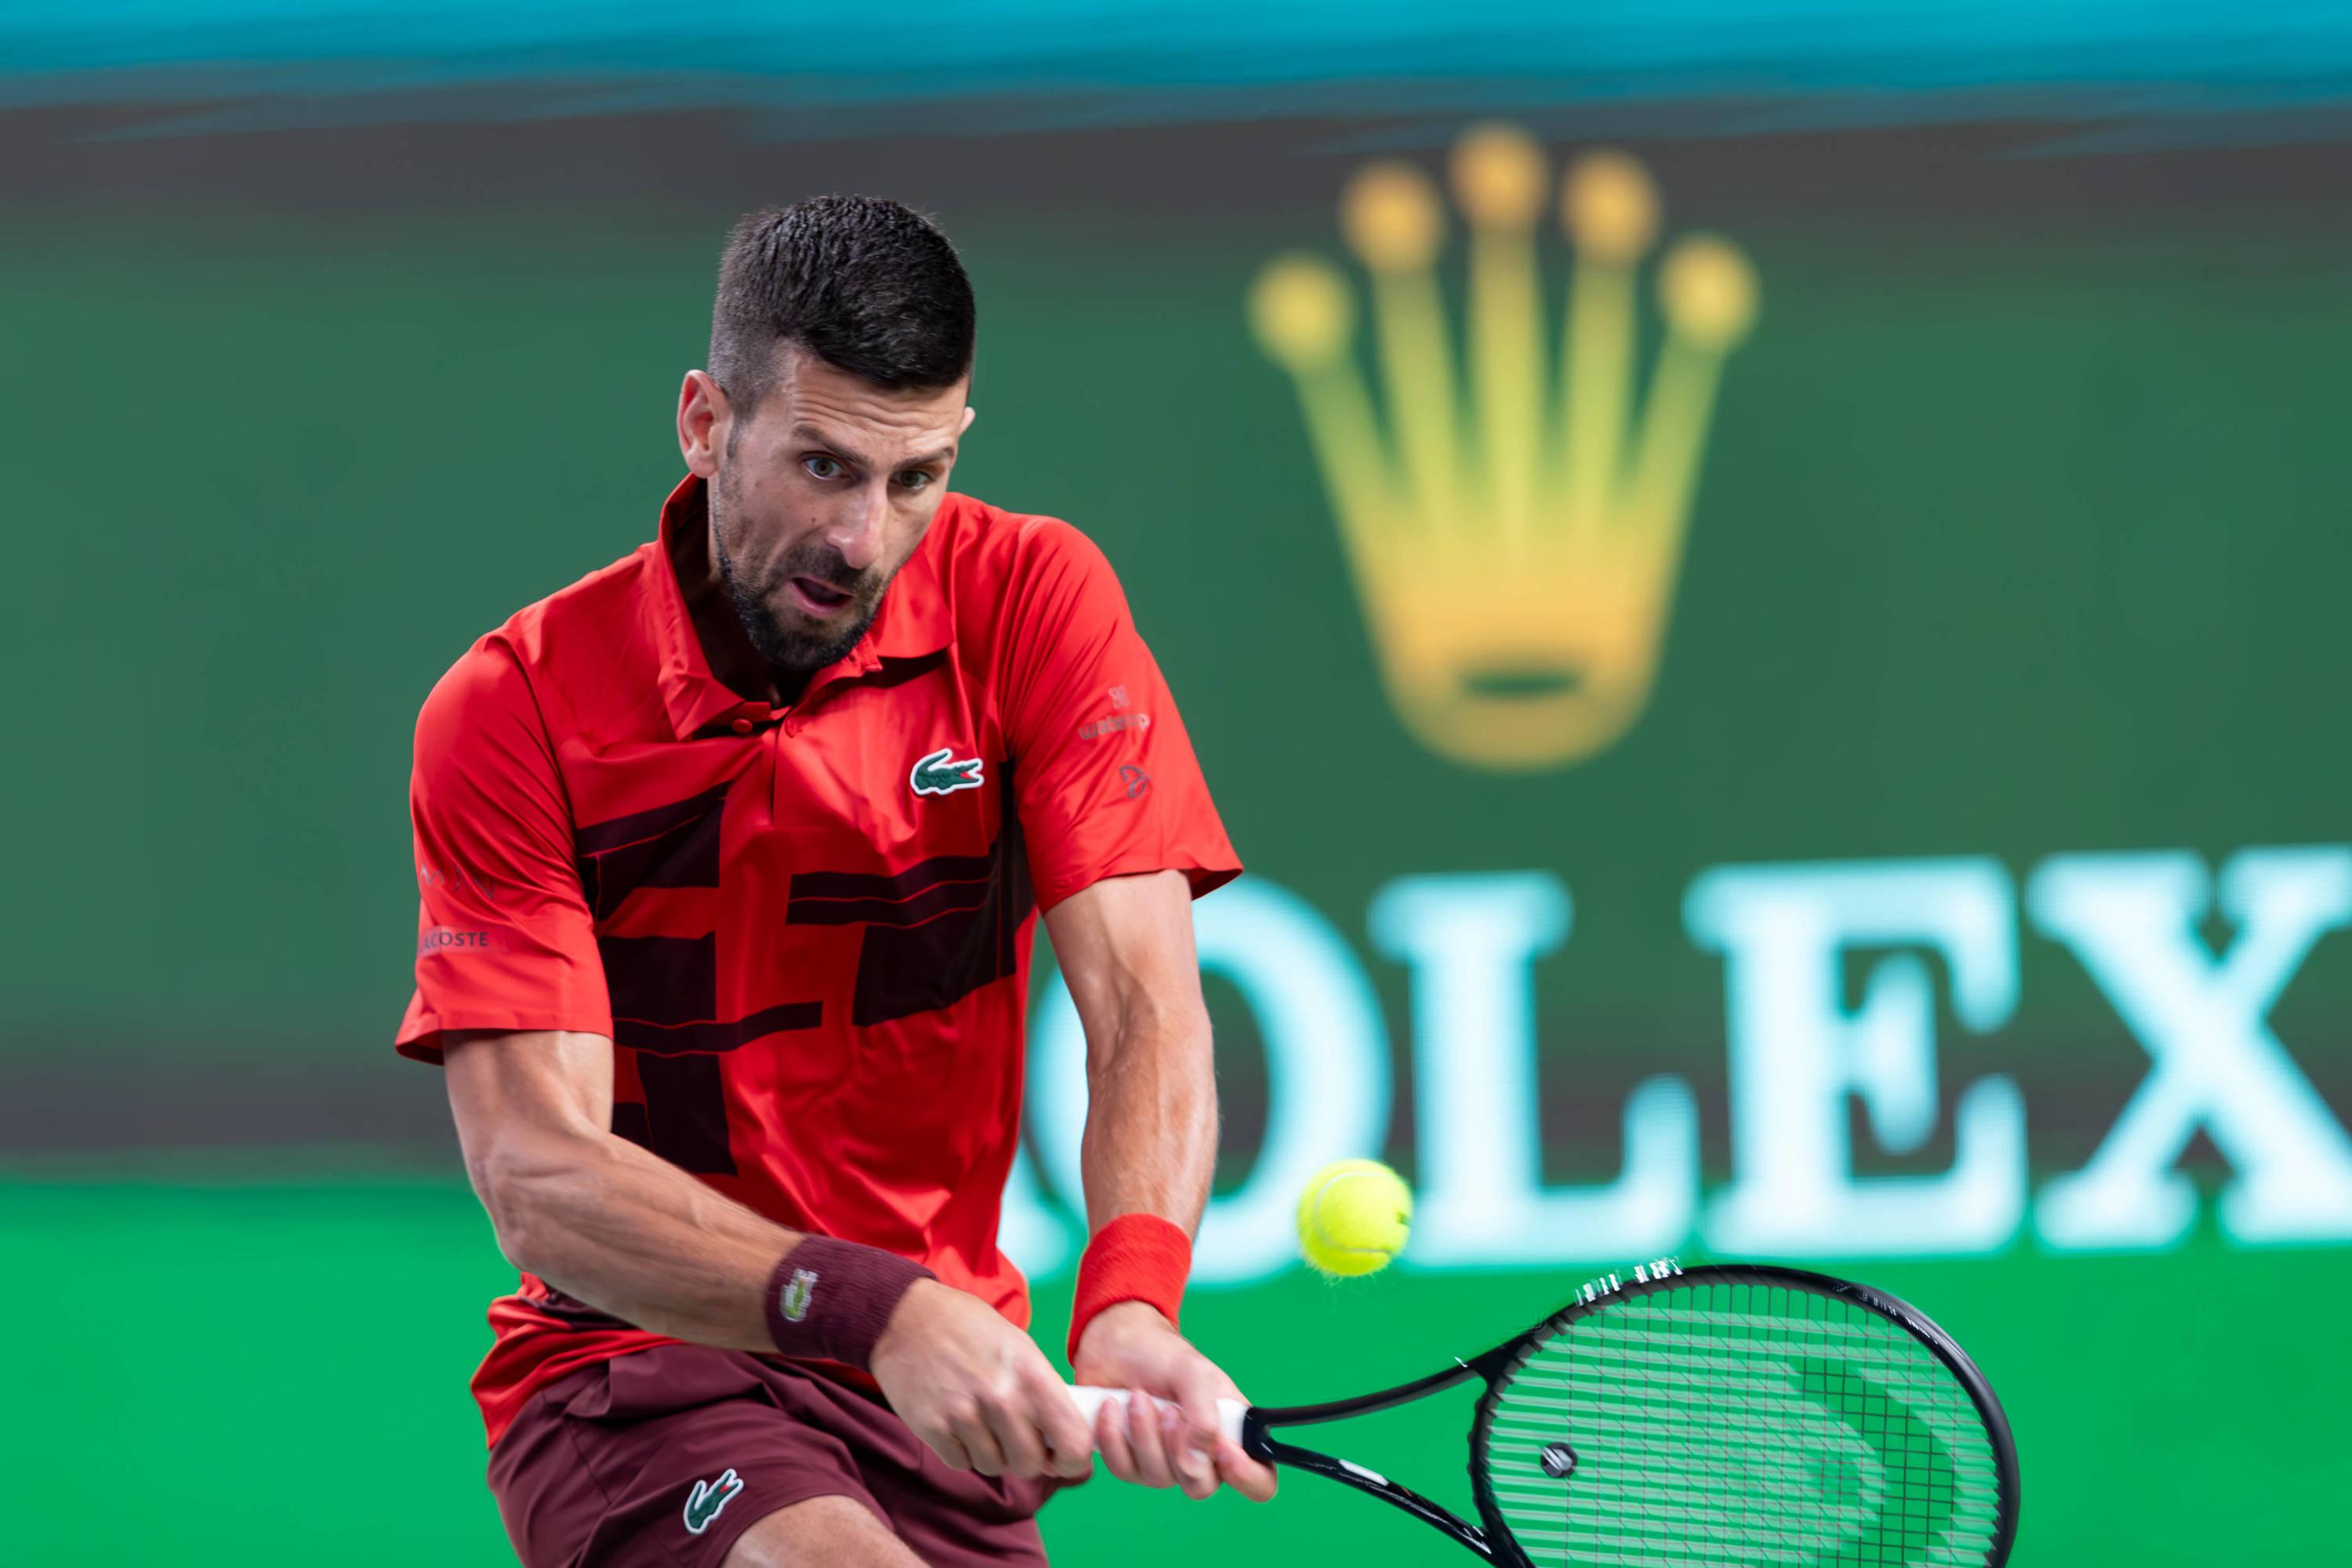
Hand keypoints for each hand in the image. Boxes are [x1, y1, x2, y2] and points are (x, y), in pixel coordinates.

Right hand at [872, 1279, 1095, 1481]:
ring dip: (991, 1452)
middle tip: (1014, 1436)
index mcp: (1032, 1374)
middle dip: (1025, 1457)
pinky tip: (956, 1422)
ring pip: (994, 1466)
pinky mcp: (932, 1427)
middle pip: (1031, 1465)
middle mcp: (1002, 1397)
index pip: (1073, 1444)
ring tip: (981, 1421)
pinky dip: (962, 1451)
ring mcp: (965, 1414)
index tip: (1060, 1455)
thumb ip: (1043, 1390)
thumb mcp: (1019, 1346)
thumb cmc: (970, 1328)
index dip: (1072, 1459)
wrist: (907, 1317)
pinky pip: (961, 1463)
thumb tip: (1062, 1435)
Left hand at [1072, 1300, 1277, 1501]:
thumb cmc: (1164, 1356)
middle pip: (1201, 1487)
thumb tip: (1198, 1462)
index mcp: (1232, 1432)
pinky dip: (1115, 1438)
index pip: (1260, 1479)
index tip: (1221, 1449)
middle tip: (1167, 1411)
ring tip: (1137, 1396)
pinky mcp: (1131, 1462)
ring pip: (1158, 1478)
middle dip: (1177, 1449)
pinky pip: (1125, 1470)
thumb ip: (1204, 1416)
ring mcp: (1165, 1462)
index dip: (1247, 1477)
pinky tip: (1111, 1408)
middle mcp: (1202, 1455)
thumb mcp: (1194, 1373)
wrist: (1116, 1343)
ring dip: (1144, 1434)